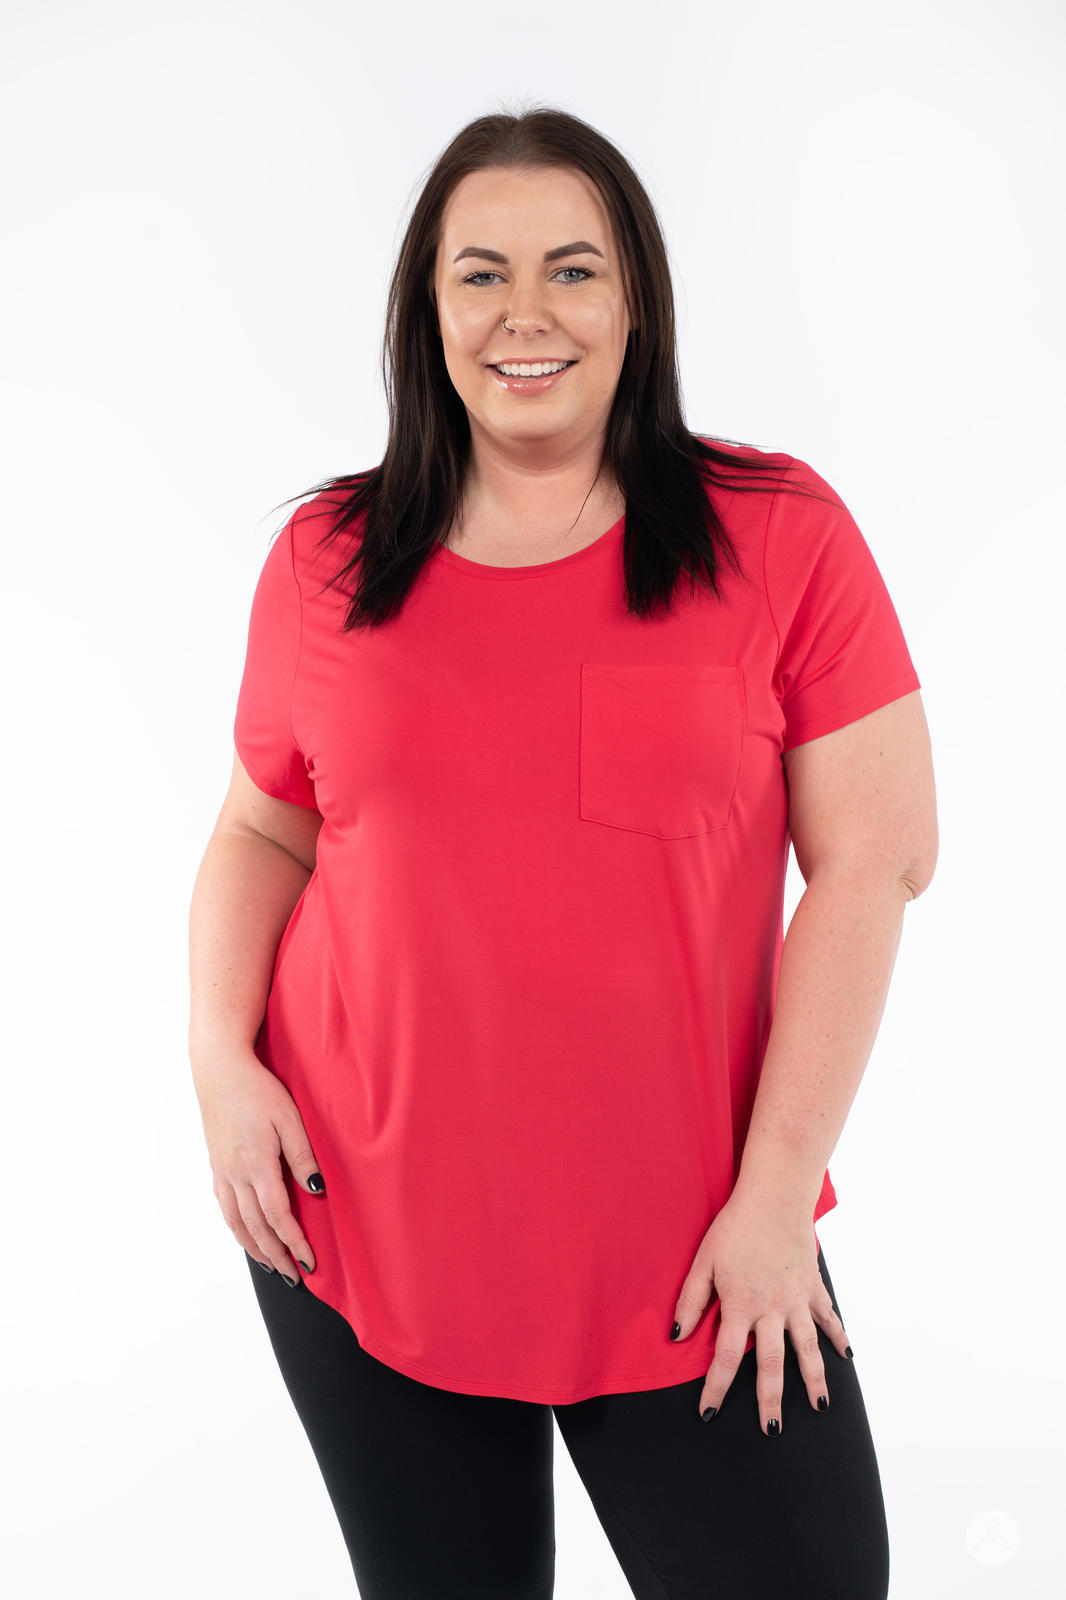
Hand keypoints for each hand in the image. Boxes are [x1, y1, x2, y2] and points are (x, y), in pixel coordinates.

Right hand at [194, 1051, 325, 1281]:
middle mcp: (236, 1175)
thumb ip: (302, 1155)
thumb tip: (316, 1190)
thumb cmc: (259, 1090)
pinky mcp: (216, 1167)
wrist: (220, 1071)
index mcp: (257, 1164)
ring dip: (256, 1249)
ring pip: (238, 1224)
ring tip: (274, 1267)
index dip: (295, 1243)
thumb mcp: (289, 1117)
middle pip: (257, 1228)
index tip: (311, 1262)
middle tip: (296, 1277)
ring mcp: (223, 1172)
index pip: (278, 1216)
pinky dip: (238, 1231)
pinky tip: (248, 1237)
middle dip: (278, 1255)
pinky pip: (226, 1209)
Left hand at [670, 1191, 849, 1433]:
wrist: (774, 1197)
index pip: (727, 1358)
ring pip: (808, 1349)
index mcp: (741, 1305)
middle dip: (770, 1400)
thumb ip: (691, 1300)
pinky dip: (838, 1336)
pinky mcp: (813, 1286)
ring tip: (819, 1408)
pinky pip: (828, 1317)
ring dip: (814, 1380)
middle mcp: (772, 1310)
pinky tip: (846, 1356)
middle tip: (771, 1430)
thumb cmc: (734, 1227)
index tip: (709, 1412)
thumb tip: (679, 1335)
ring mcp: (797, 1300)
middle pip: (772, 1365)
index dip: (716, 1388)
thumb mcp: (703, 1261)